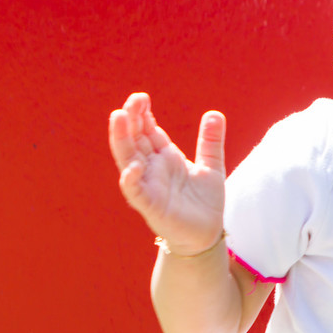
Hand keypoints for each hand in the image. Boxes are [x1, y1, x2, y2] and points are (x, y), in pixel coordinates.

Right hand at [108, 92, 225, 254]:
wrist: (206, 234)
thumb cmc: (204, 202)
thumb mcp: (212, 166)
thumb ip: (211, 141)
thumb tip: (215, 113)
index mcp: (165, 158)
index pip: (148, 131)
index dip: (143, 115)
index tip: (141, 98)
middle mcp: (153, 169)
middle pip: (135, 140)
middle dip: (131, 120)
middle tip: (132, 100)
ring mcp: (149, 186)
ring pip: (129, 160)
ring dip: (122, 140)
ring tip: (118, 117)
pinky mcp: (151, 206)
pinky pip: (136, 192)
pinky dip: (131, 179)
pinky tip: (132, 166)